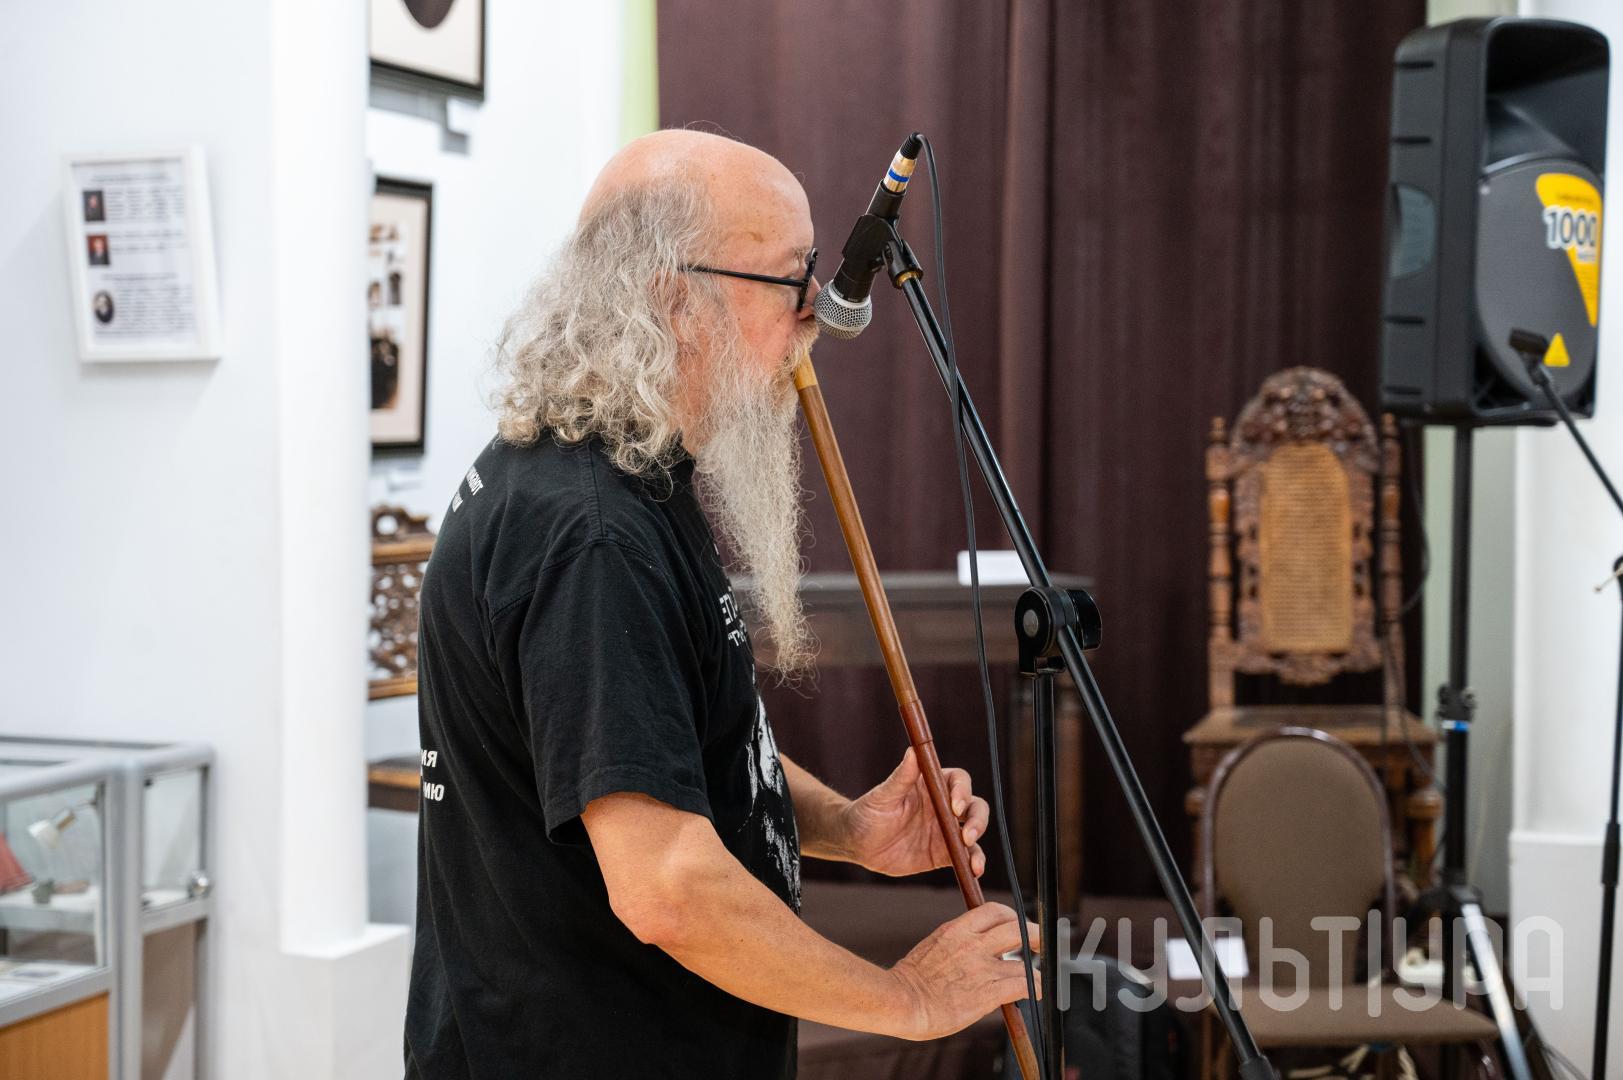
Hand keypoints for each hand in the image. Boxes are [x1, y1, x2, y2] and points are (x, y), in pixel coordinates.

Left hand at [841, 748, 989, 877]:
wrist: (857, 844)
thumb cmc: (867, 813)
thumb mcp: (883, 796)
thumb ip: (901, 777)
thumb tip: (913, 751)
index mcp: (931, 786)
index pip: (958, 781)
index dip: (962, 791)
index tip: (954, 807)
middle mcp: (943, 806)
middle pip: (973, 806)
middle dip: (977, 819)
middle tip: (967, 835)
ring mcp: (945, 830)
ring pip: (974, 830)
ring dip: (978, 843)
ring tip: (974, 861)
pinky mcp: (943, 853)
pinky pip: (965, 856)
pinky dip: (974, 862)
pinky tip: (974, 871)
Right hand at [886, 903, 1039, 1040]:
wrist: (900, 1001)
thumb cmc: (909, 982)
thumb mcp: (932, 948)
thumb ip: (954, 946)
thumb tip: (968, 954)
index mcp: (955, 930)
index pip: (993, 911)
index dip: (1011, 918)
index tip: (1017, 926)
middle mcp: (972, 944)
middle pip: (1017, 928)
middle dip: (1034, 934)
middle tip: (1040, 943)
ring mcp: (981, 967)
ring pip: (1024, 960)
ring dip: (1035, 970)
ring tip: (1037, 978)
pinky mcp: (988, 992)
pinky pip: (1024, 985)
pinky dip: (1035, 988)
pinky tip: (1036, 992)